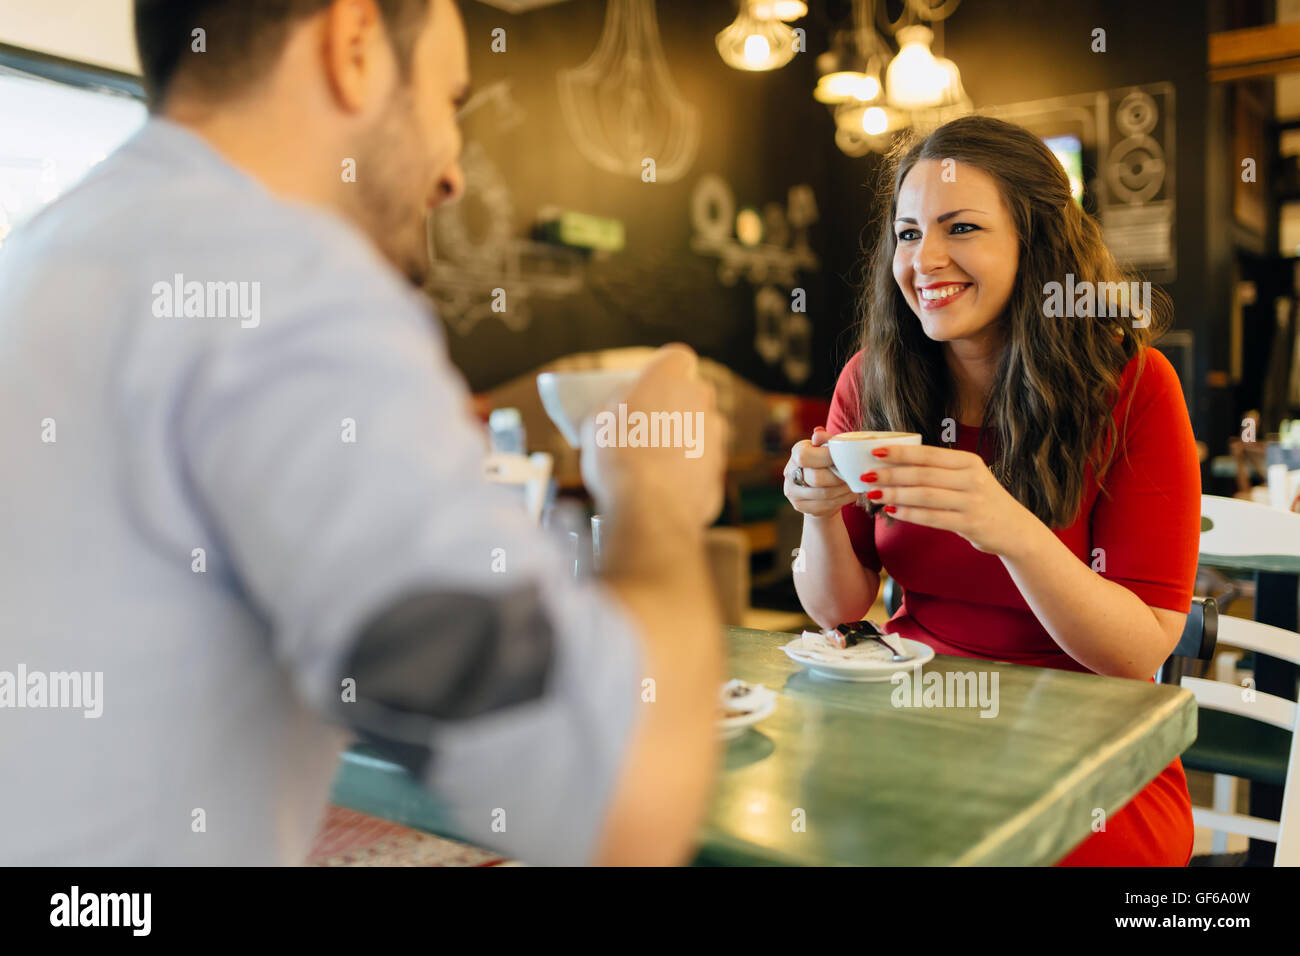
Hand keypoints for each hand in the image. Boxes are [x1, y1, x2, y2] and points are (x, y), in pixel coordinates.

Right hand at [581, 343, 727, 530]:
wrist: (648, 507)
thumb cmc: (617, 457)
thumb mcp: (596, 421)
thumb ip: (615, 406)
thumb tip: (619, 410)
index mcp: (669, 378)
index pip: (677, 357)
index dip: (662, 370)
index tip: (648, 386)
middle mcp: (700, 401)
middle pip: (691, 395)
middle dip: (673, 407)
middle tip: (645, 427)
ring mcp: (715, 437)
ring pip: (699, 432)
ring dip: (682, 442)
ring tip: (651, 465)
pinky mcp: (718, 472)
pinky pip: (700, 466)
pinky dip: (687, 474)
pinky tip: (662, 489)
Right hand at [784, 427, 859, 517]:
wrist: (818, 487)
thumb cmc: (826, 462)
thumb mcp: (827, 448)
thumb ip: (826, 440)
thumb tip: (819, 432)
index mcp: (796, 452)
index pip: (806, 456)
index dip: (828, 457)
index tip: (845, 458)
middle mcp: (789, 472)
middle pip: (816, 478)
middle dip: (840, 477)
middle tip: (854, 476)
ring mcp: (792, 491)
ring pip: (824, 494)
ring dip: (844, 490)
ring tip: (856, 484)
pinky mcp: (799, 506)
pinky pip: (825, 506)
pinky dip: (843, 500)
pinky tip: (852, 494)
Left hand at [862, 444, 1040, 556]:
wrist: (1015, 529)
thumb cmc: (981, 500)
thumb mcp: (967, 478)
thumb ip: (939, 471)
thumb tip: (895, 465)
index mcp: (969, 462)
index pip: (929, 454)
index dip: (901, 453)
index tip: (876, 452)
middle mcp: (972, 479)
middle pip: (923, 474)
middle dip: (891, 475)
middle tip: (866, 476)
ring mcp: (972, 502)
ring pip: (925, 496)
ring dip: (896, 495)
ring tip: (874, 495)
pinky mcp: (970, 524)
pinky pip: (933, 518)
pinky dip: (909, 514)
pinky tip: (892, 511)